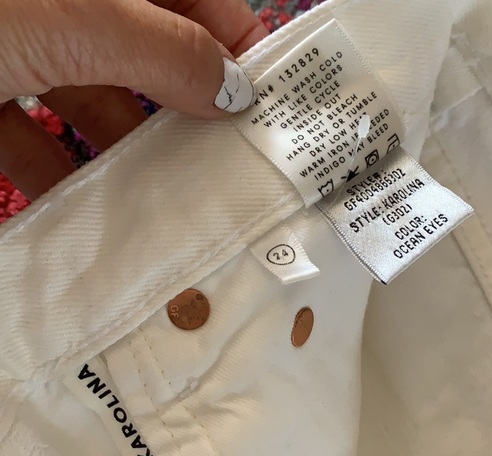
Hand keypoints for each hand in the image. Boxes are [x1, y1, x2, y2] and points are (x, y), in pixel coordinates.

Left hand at [0, 0, 267, 198]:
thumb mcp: (76, 19)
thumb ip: (162, 50)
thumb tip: (233, 90)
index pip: (200, 2)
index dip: (239, 49)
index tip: (268, 105)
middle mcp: (78, 11)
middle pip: (154, 61)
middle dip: (189, 112)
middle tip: (225, 160)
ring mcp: (31, 49)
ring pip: (100, 105)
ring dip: (128, 154)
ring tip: (163, 197)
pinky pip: (39, 138)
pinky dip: (61, 174)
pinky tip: (81, 207)